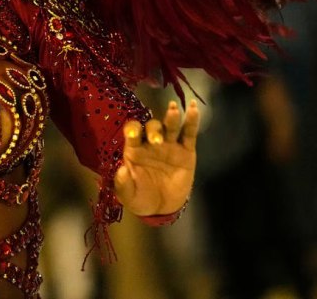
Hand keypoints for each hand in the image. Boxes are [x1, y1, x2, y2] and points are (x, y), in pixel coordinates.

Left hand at [114, 99, 198, 216]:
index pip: (132, 131)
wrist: (162, 207)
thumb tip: (121, 171)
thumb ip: (123, 184)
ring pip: (170, 126)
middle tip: (157, 140)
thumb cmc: (140, 197)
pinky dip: (192, 121)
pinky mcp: (186, 151)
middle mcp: (151, 142)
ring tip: (173, 110)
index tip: (134, 134)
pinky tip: (194, 110)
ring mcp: (170, 145)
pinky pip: (189, 133)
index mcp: (134, 148)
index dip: (132, 129)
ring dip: (171, 117)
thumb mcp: (128, 194)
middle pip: (152, 127)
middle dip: (154, 130)